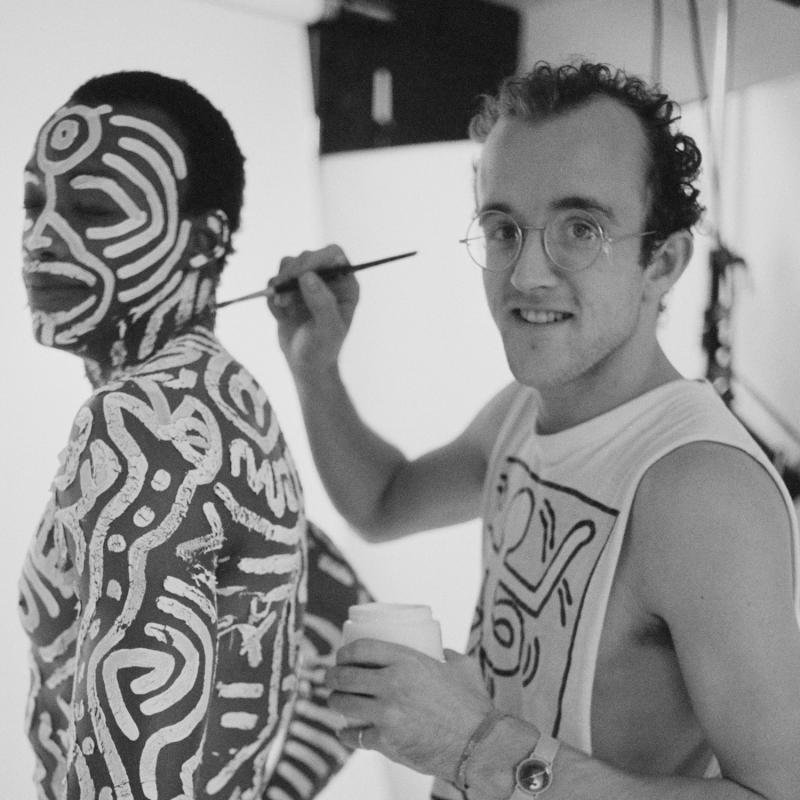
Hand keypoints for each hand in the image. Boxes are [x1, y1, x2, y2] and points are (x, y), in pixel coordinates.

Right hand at [267, 245, 358, 377]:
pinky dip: (272, 296)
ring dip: (280, 283)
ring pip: (288, 265)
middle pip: (306, 257)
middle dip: (292, 273)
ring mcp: (307, 285)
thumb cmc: (323, 350)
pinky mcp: (289, 292)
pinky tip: (279, 314)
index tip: (302, 273)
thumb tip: (308, 276)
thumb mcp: (328, 330)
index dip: (317, 258)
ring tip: (282, 305)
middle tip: (282, 293)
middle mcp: (327, 280)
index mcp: (345, 284)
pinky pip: (274, 282)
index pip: (333, 254)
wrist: (305, 365)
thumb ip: (322, 302)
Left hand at [326, 639, 493, 780]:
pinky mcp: (386, 741)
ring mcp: (386, 714)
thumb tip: (440, 651)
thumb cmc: (473, 704)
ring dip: (334, 701)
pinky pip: (355, 735)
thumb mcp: (461, 666)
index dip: (345, 652)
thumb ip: (447, 654)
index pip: (361, 648)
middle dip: (331, 676)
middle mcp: (392, 683)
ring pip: (344, 704)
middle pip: (345, 675)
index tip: (341, 656)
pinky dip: (346, 733)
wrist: (480, 745)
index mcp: (407, 660)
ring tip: (336, 701)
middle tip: (330, 678)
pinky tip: (344, 731)